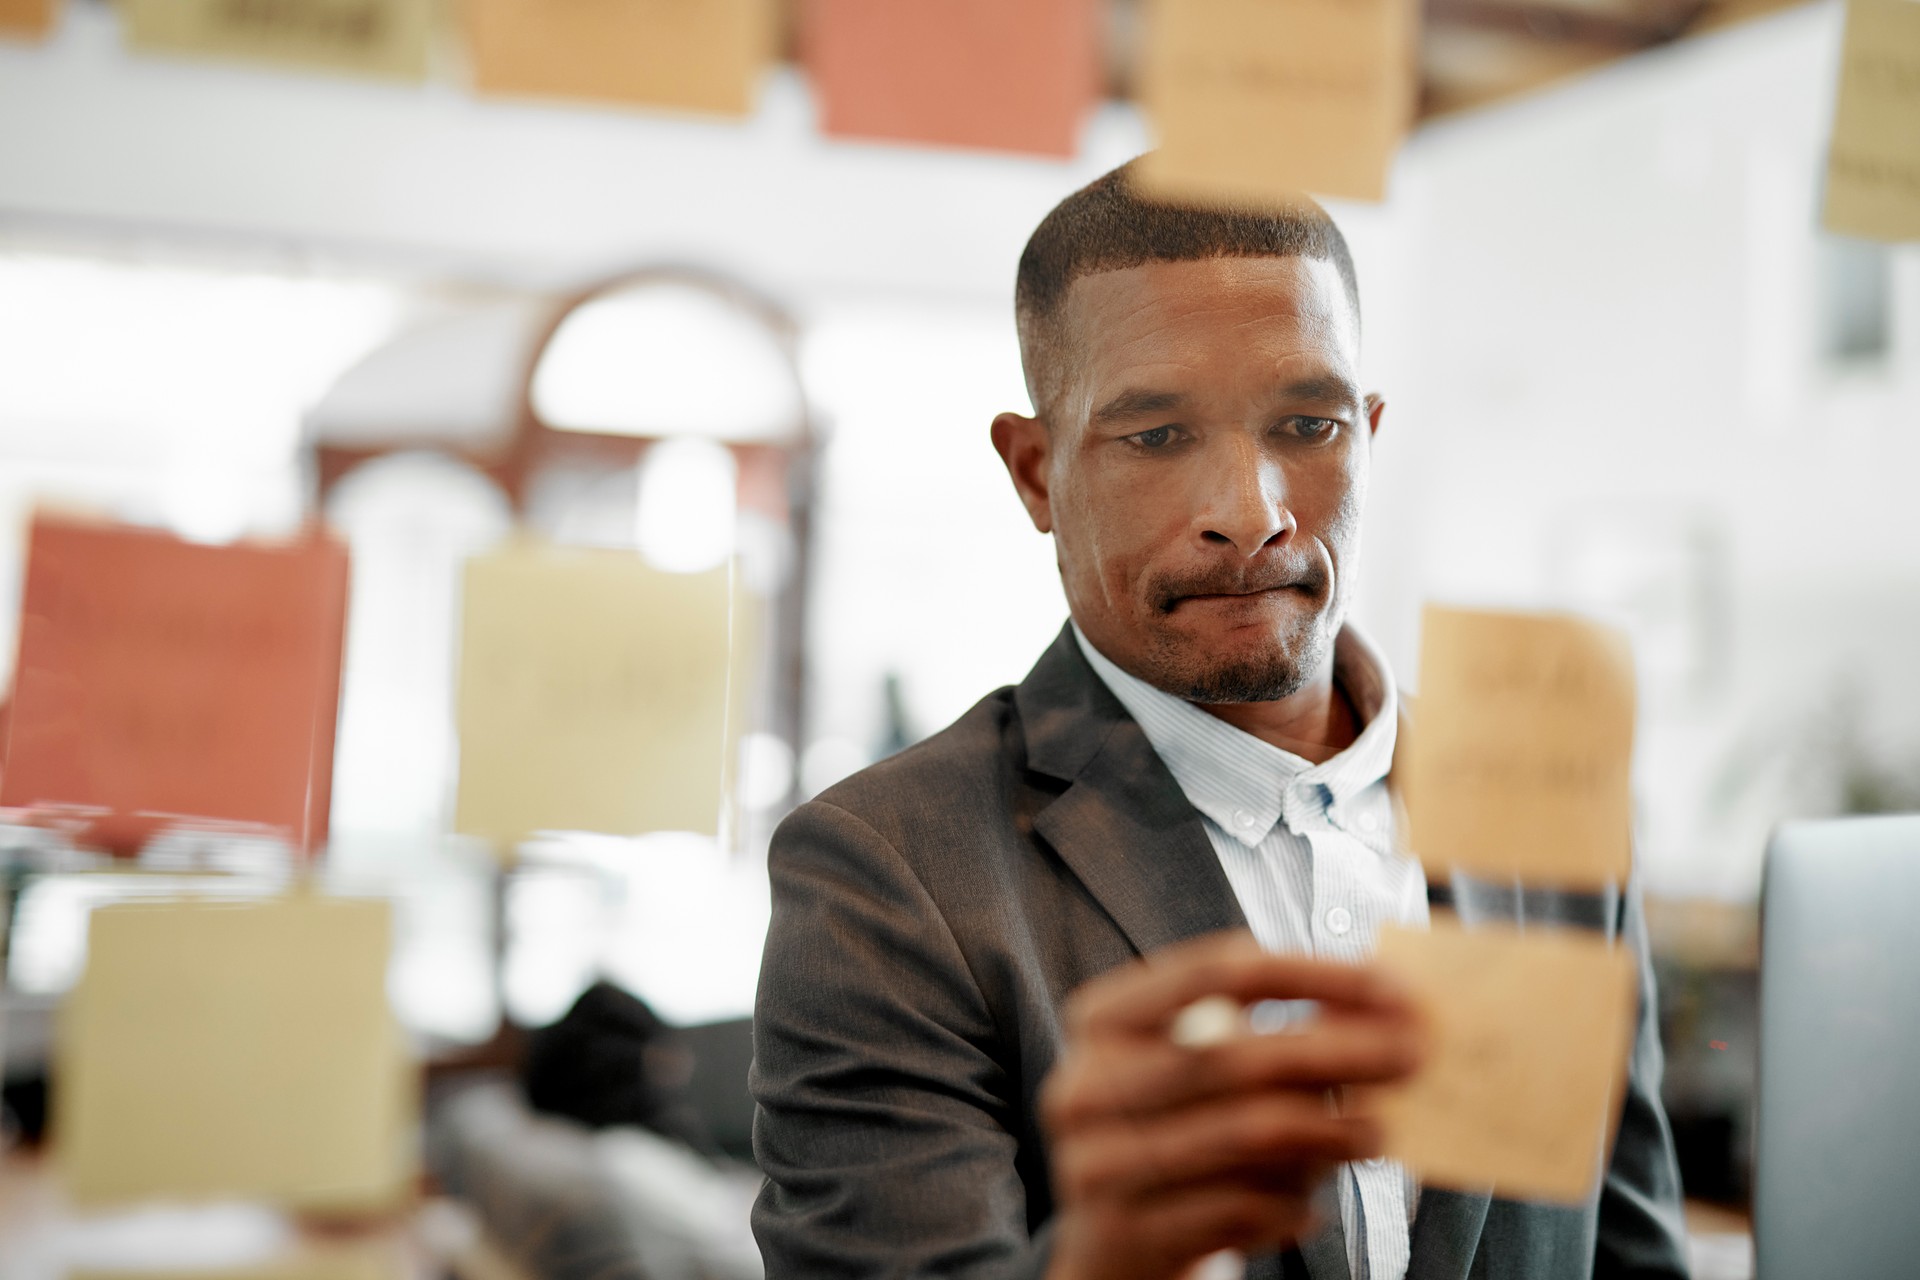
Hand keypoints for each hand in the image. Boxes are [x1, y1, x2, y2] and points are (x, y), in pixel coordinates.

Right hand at [1040, 931, 1423, 1279]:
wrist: (1105, 1245)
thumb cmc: (1171, 1133)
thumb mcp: (1199, 1072)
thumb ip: (1269, 1036)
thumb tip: (1382, 1009)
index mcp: (1102, 1019)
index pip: (1216, 972)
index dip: (1311, 974)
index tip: (1391, 986)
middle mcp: (1085, 1084)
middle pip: (1233, 1054)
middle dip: (1337, 1051)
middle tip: (1412, 1054)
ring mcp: (1097, 1160)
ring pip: (1241, 1135)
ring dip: (1327, 1131)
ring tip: (1379, 1131)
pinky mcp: (1124, 1230)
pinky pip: (1235, 1209)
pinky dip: (1290, 1204)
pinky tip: (1313, 1203)